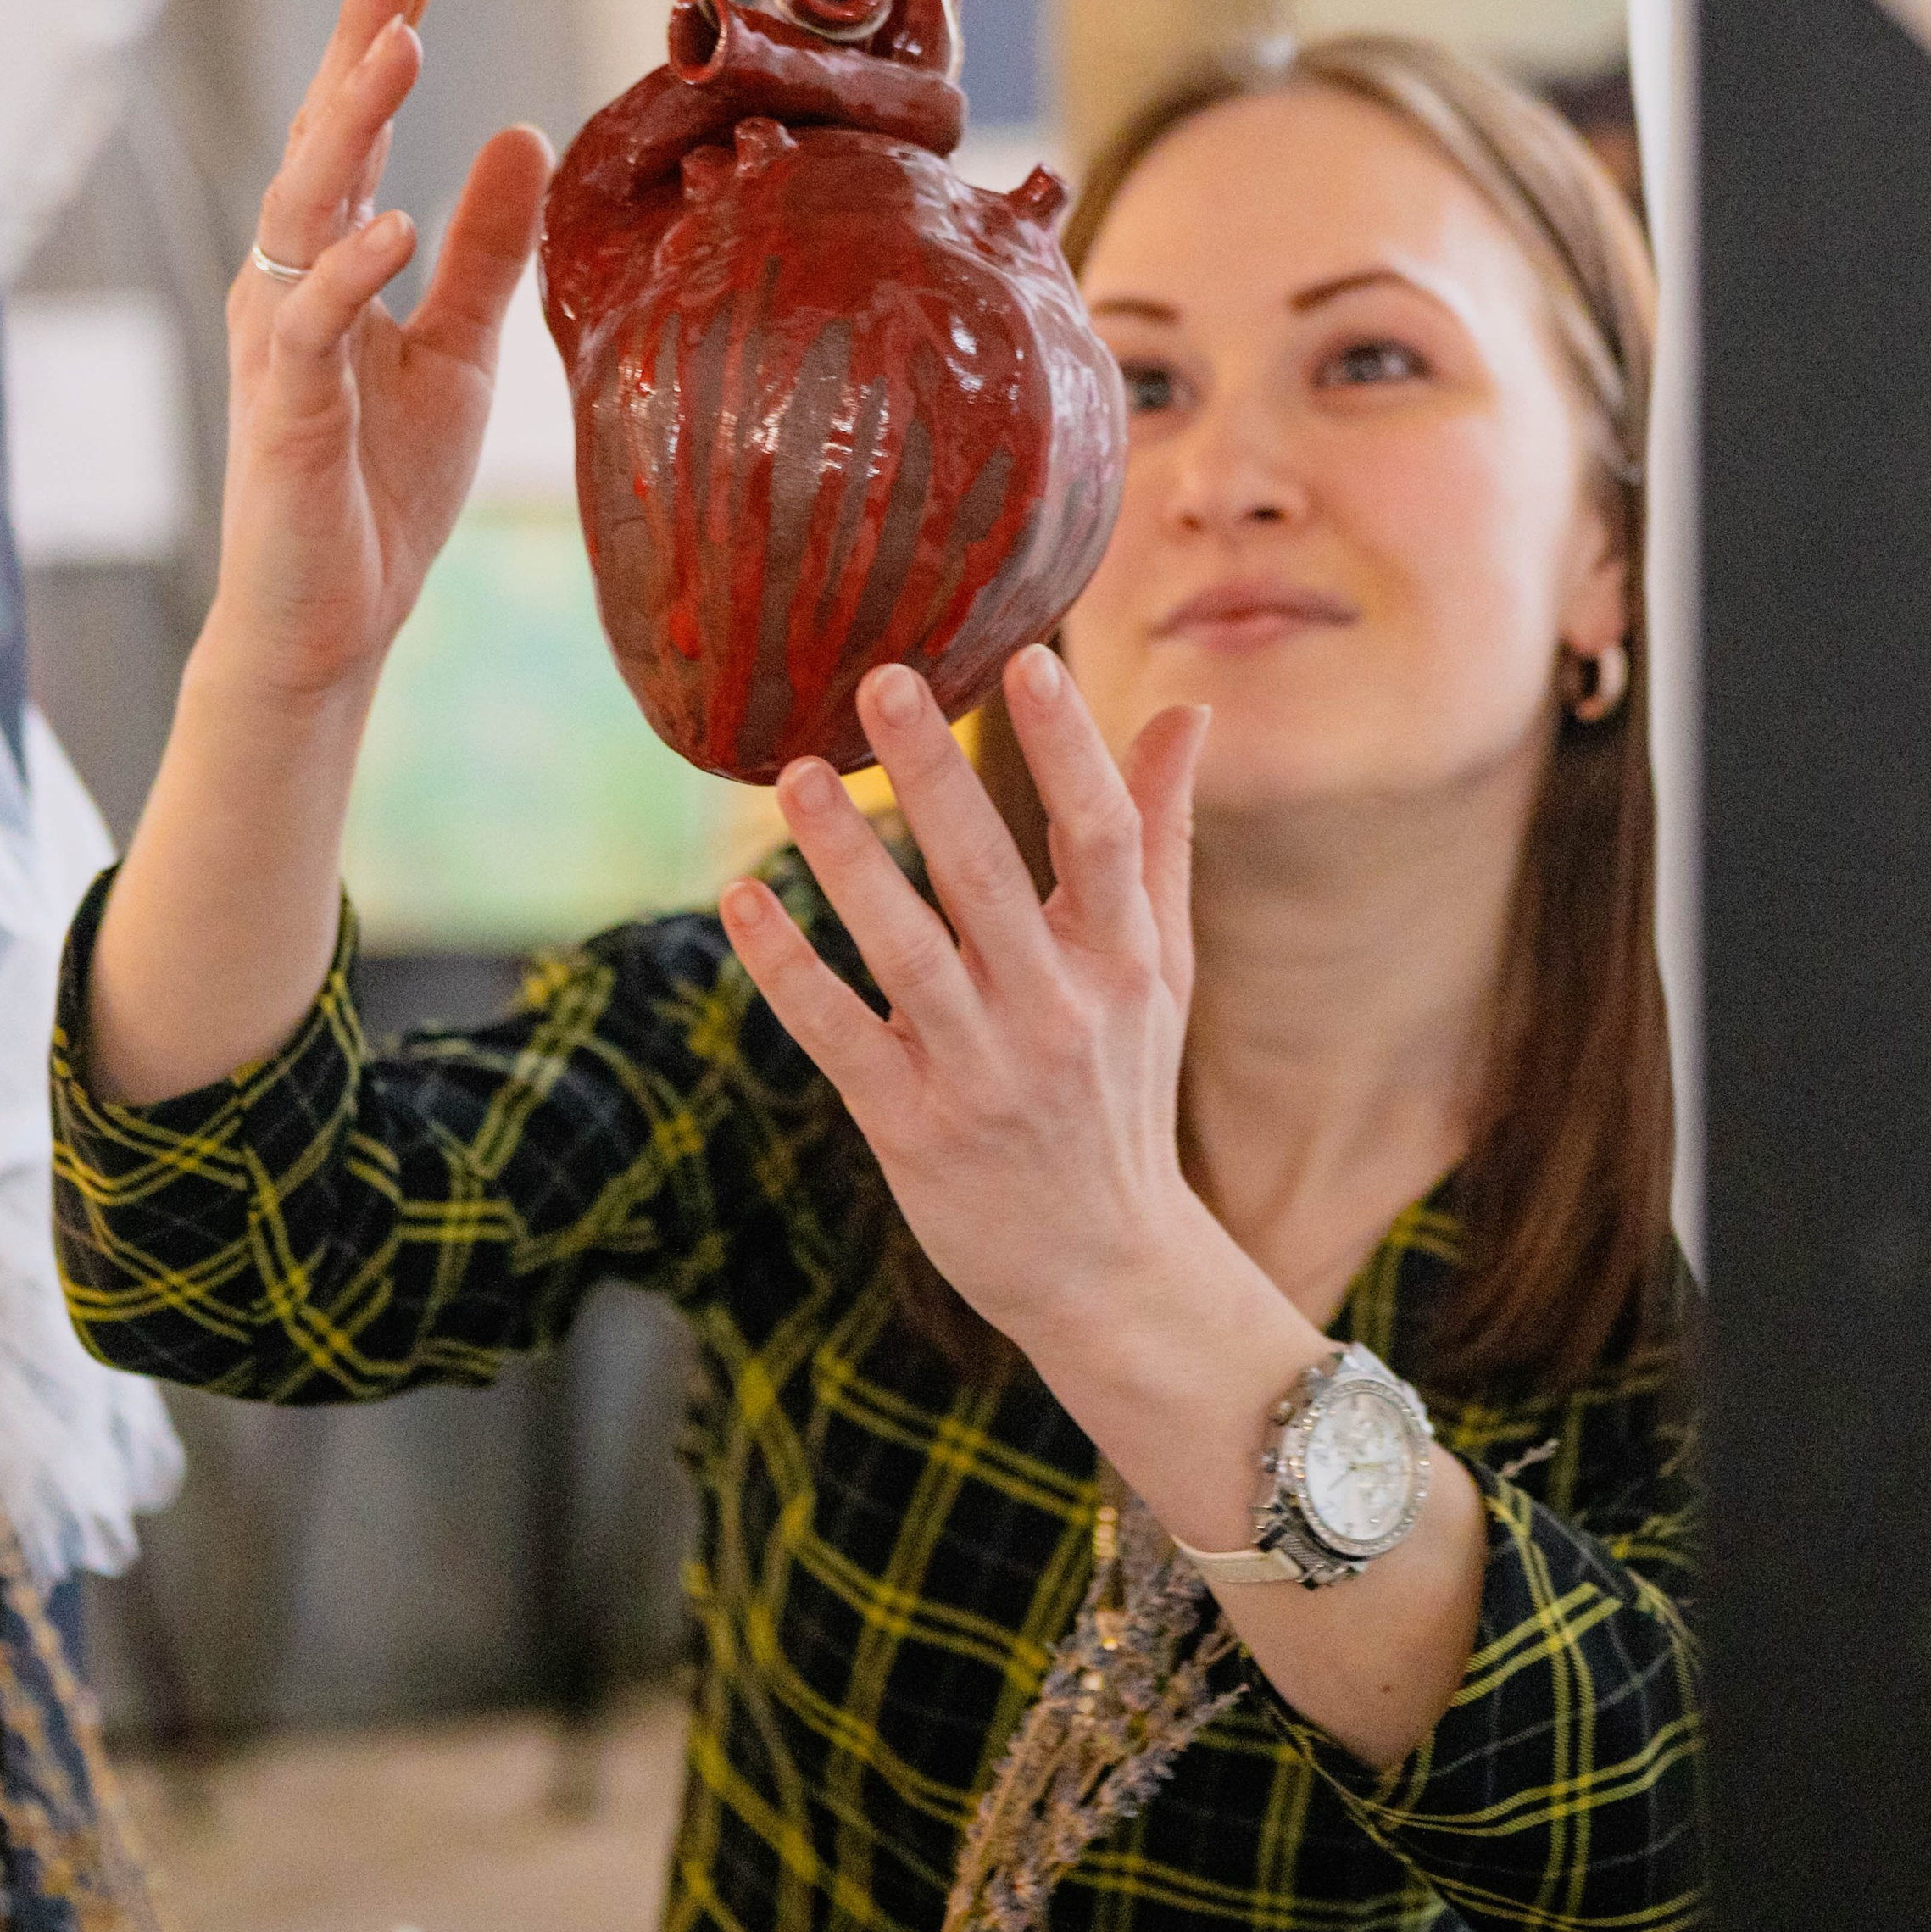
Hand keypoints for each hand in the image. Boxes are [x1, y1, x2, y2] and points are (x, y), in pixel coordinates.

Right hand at [210, 0, 553, 703]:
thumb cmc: (382, 489)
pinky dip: (352, 270)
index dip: (373, 32)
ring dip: (351, 124)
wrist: (333, 620)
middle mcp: (292, 281)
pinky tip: (397, 223)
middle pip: (321, 135)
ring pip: (306, 205)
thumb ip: (486, 248)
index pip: (351, 126)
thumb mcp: (462, 350)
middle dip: (354, 39)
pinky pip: (312, 323)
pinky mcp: (285, 408)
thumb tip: (520, 134)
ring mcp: (282, 340)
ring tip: (400, 47)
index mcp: (333, 260)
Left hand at [718, 647, 1216, 1357]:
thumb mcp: (1160, 968)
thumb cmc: (1123, 1090)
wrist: (1103, 1271)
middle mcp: (1057, 1013)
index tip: (1027, 660)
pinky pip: (840, 1036)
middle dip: (938, 777)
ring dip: (848, 862)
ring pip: (907, 952)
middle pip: (991, 879)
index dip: (1068, 748)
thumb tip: (1189, 709)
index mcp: (1122, 962)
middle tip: (882, 679)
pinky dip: (788, 970)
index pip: (1102, 838)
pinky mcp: (912, 1128)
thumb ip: (1160, 834)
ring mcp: (982, 1074)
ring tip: (794, 775)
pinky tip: (741, 898)